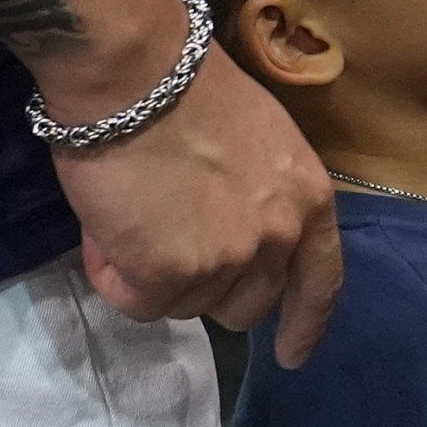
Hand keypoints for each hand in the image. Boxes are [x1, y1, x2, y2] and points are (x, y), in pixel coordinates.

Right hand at [51, 48, 344, 364]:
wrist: (137, 71)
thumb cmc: (188, 88)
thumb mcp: (260, 144)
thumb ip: (258, 197)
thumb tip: (223, 230)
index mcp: (309, 200)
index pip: (320, 281)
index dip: (304, 323)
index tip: (290, 355)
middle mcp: (279, 237)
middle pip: (244, 305)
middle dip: (203, 287)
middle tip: (161, 244)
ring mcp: (228, 260)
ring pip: (185, 306)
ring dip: (152, 277)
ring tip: (128, 218)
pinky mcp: (171, 274)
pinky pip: (137, 302)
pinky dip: (114, 277)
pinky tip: (106, 232)